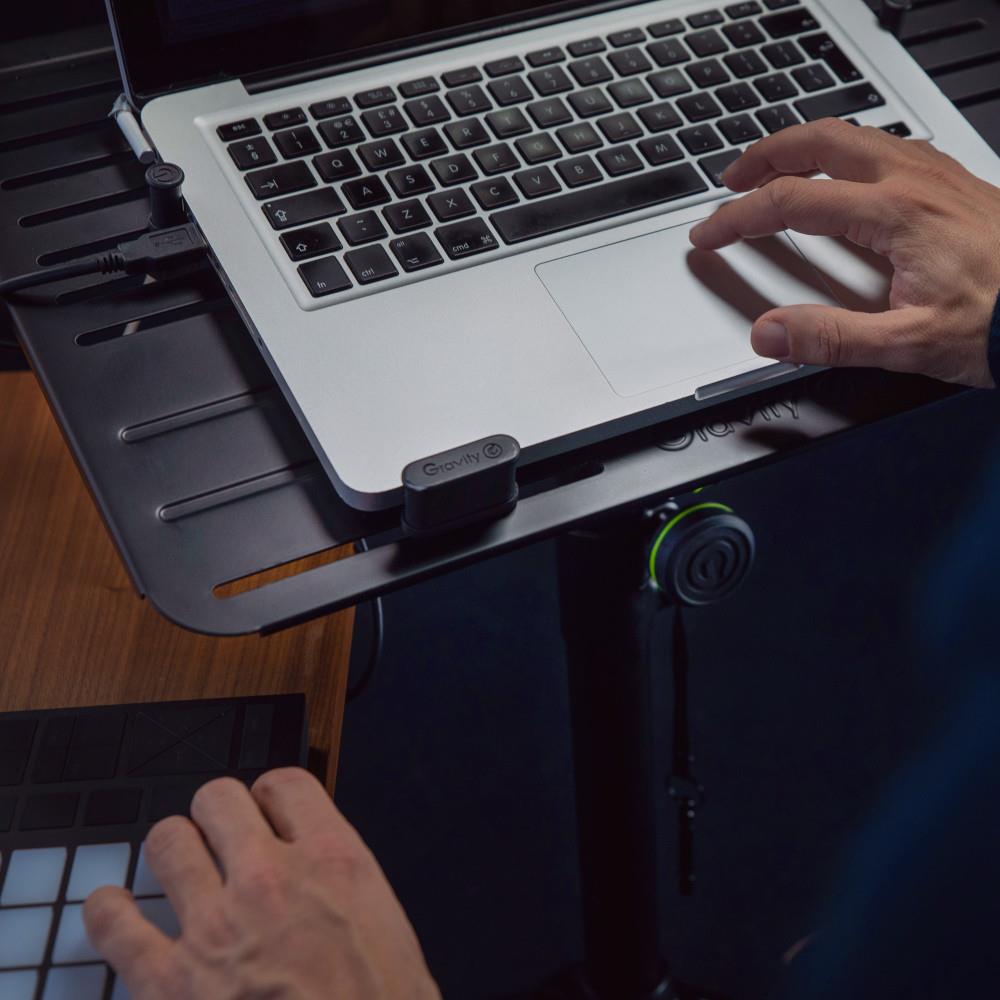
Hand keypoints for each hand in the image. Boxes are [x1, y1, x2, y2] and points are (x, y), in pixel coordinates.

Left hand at [84, 769, 440, 999]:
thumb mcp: (386, 931)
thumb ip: (343, 888)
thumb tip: (317, 879)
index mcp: (334, 864)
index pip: (286, 784)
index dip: (271, 798)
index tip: (267, 816)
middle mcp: (271, 880)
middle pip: (219, 798)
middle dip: (217, 816)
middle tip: (221, 842)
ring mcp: (215, 927)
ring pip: (167, 841)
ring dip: (172, 853)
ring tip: (177, 872)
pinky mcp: (168, 984)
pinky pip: (113, 922)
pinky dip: (108, 913)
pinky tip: (115, 912)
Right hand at [689, 118, 999, 387]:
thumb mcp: (908, 343)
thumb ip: (830, 338)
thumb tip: (768, 333)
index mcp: (895, 214)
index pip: (792, 202)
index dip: (739, 218)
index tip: (709, 235)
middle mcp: (914, 182)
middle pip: (820, 141)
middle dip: (764, 156)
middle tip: (730, 179)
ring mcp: (935, 176)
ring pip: (854, 135)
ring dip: (803, 146)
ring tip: (775, 167)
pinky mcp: (951, 183)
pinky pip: (883, 146)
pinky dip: (842, 152)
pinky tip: (841, 174)